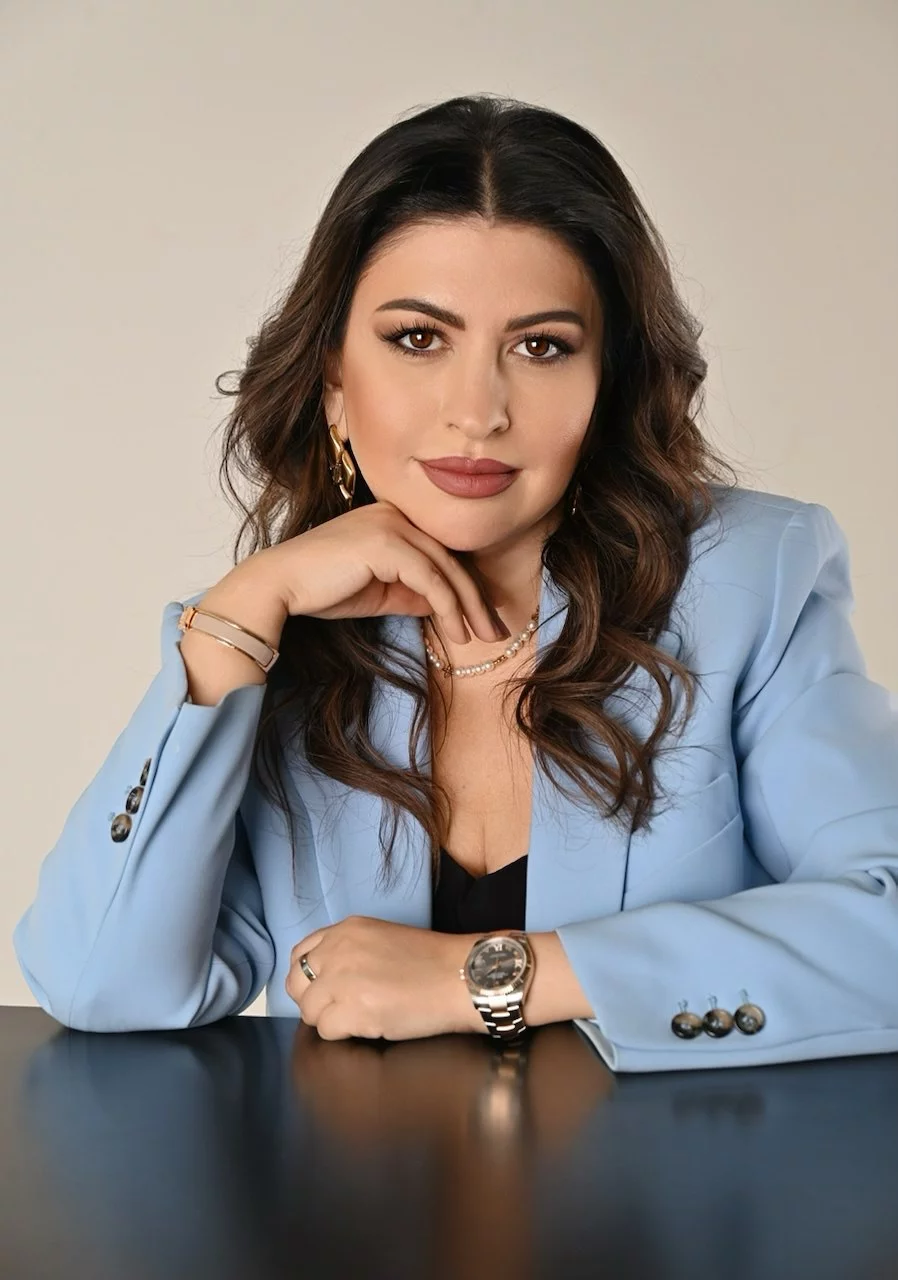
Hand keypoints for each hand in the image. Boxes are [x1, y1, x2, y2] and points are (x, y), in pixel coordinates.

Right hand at [256, 500, 509, 645]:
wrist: (280, 585)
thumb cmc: (322, 589)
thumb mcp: (379, 593)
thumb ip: (412, 594)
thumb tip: (444, 608)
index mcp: (392, 518)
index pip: (440, 554)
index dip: (466, 587)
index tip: (485, 618)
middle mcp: (395, 513)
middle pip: (450, 558)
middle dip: (476, 598)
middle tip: (497, 631)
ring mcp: (390, 524)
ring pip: (445, 568)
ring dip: (468, 607)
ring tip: (481, 638)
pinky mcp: (385, 542)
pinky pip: (429, 578)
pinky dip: (447, 607)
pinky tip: (456, 632)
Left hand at [285, 915, 481, 1040]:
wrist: (460, 976)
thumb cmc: (431, 961)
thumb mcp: (381, 937)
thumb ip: (349, 950)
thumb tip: (325, 977)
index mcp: (345, 930)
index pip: (300, 954)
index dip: (309, 977)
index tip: (323, 989)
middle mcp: (337, 951)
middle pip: (296, 984)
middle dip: (313, 1000)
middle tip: (338, 1009)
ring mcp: (341, 981)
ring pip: (309, 1011)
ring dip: (330, 1019)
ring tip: (360, 1018)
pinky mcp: (351, 1011)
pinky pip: (326, 1031)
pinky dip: (344, 1035)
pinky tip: (369, 1026)